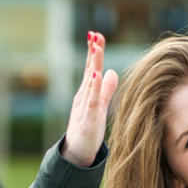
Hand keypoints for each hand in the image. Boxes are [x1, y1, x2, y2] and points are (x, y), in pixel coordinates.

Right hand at [60, 32, 118, 166]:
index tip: (97, 34)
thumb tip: (111, 71)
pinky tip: (96, 75)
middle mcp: (84, 96)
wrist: (76, 153)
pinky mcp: (87, 119)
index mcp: (88, 93)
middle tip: (94, 34)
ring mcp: (84, 107)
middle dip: (93, 52)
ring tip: (96, 48)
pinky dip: (94, 87)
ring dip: (93, 64)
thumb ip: (106, 89)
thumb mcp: (99, 106)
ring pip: (90, 82)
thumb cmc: (88, 130)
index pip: (92, 68)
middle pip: (90, 70)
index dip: (95, 52)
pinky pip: (91, 100)